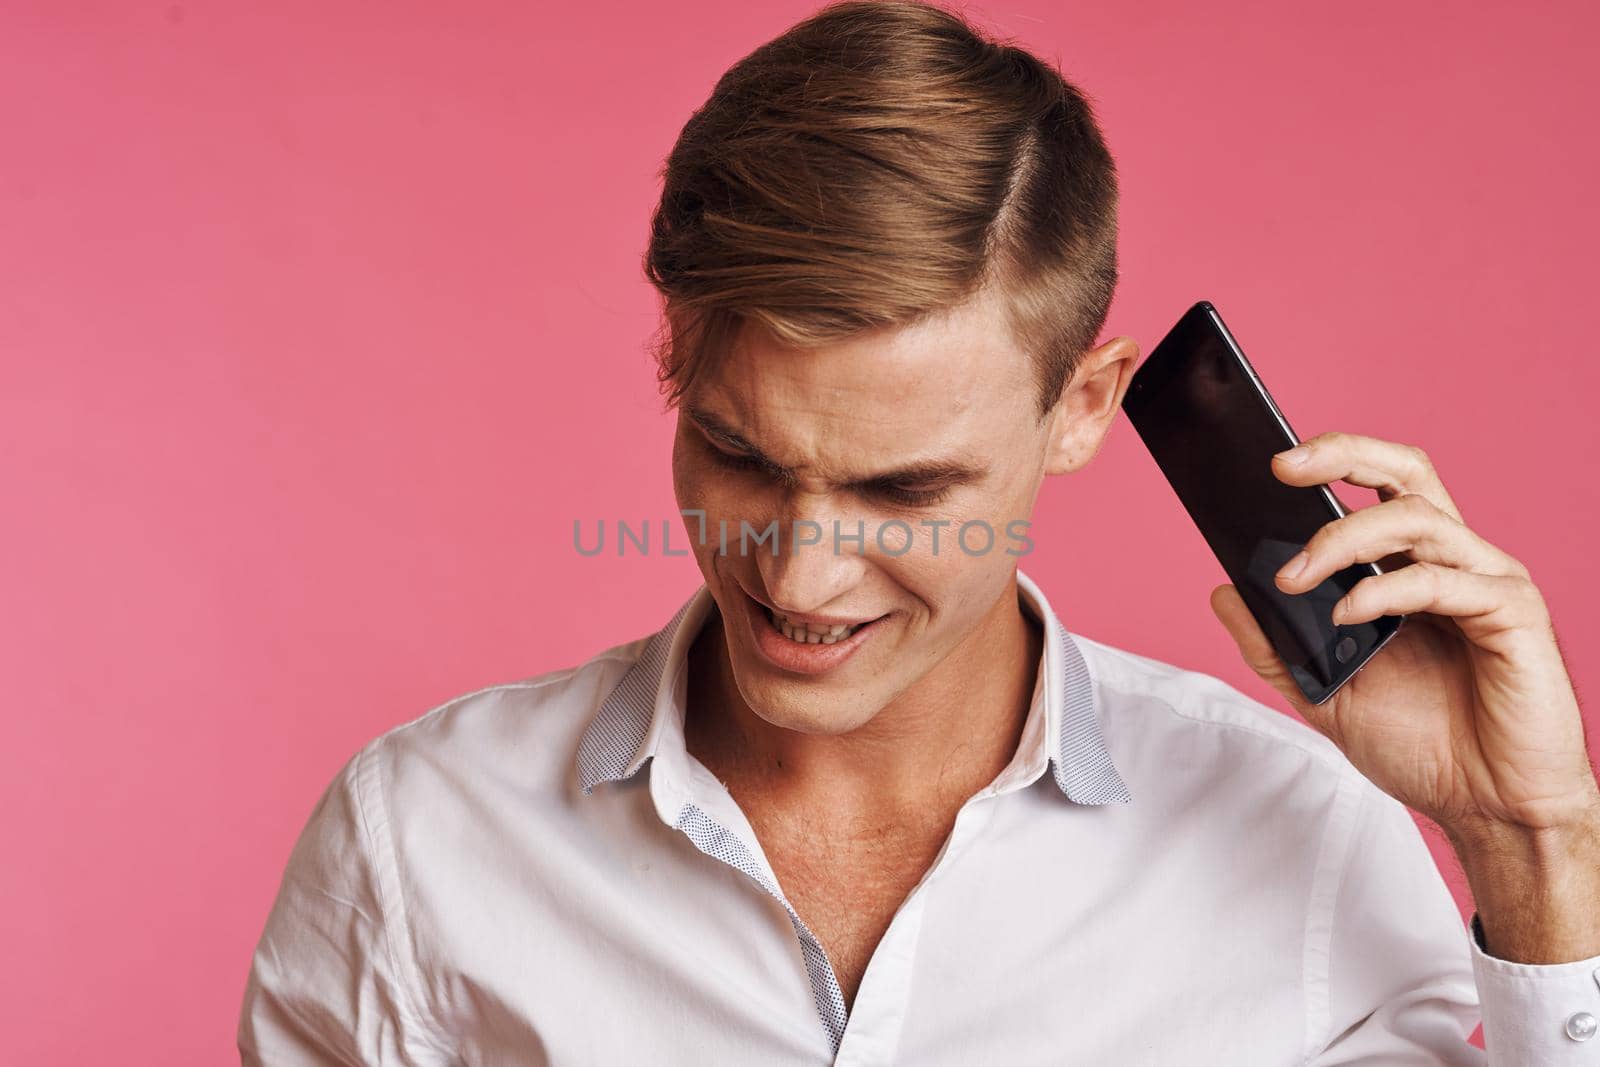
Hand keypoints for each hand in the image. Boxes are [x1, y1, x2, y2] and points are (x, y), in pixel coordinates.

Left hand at [1207, 430, 1597, 837]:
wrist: (1487, 809)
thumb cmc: (1425, 747)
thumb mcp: (1326, 693)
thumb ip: (1276, 644)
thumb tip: (1224, 591)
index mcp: (1414, 569)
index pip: (1379, 488)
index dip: (1333, 461)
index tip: (1272, 465)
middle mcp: (1454, 562)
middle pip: (1407, 474)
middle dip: (1343, 456)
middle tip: (1283, 468)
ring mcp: (1487, 582)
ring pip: (1415, 518)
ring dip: (1341, 541)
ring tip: (1294, 579)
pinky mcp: (1514, 613)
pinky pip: (1442, 579)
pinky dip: (1384, 590)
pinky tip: (1347, 613)